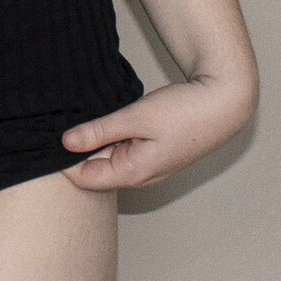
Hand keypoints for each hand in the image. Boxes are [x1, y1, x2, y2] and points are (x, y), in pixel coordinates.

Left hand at [59, 76, 257, 189]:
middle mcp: (142, 176)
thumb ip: (100, 131)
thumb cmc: (185, 111)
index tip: (54, 134)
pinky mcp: (158, 154)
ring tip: (94, 116)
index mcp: (134, 173)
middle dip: (81, 149)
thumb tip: (66, 143)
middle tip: (71, 120)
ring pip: (112, 158)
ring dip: (100, 141)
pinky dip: (116, 137)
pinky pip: (127, 151)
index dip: (65, 158)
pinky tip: (116, 119)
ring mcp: (152, 166)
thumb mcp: (136, 117)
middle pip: (97, 169)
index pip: (84, 178)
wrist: (226, 102)